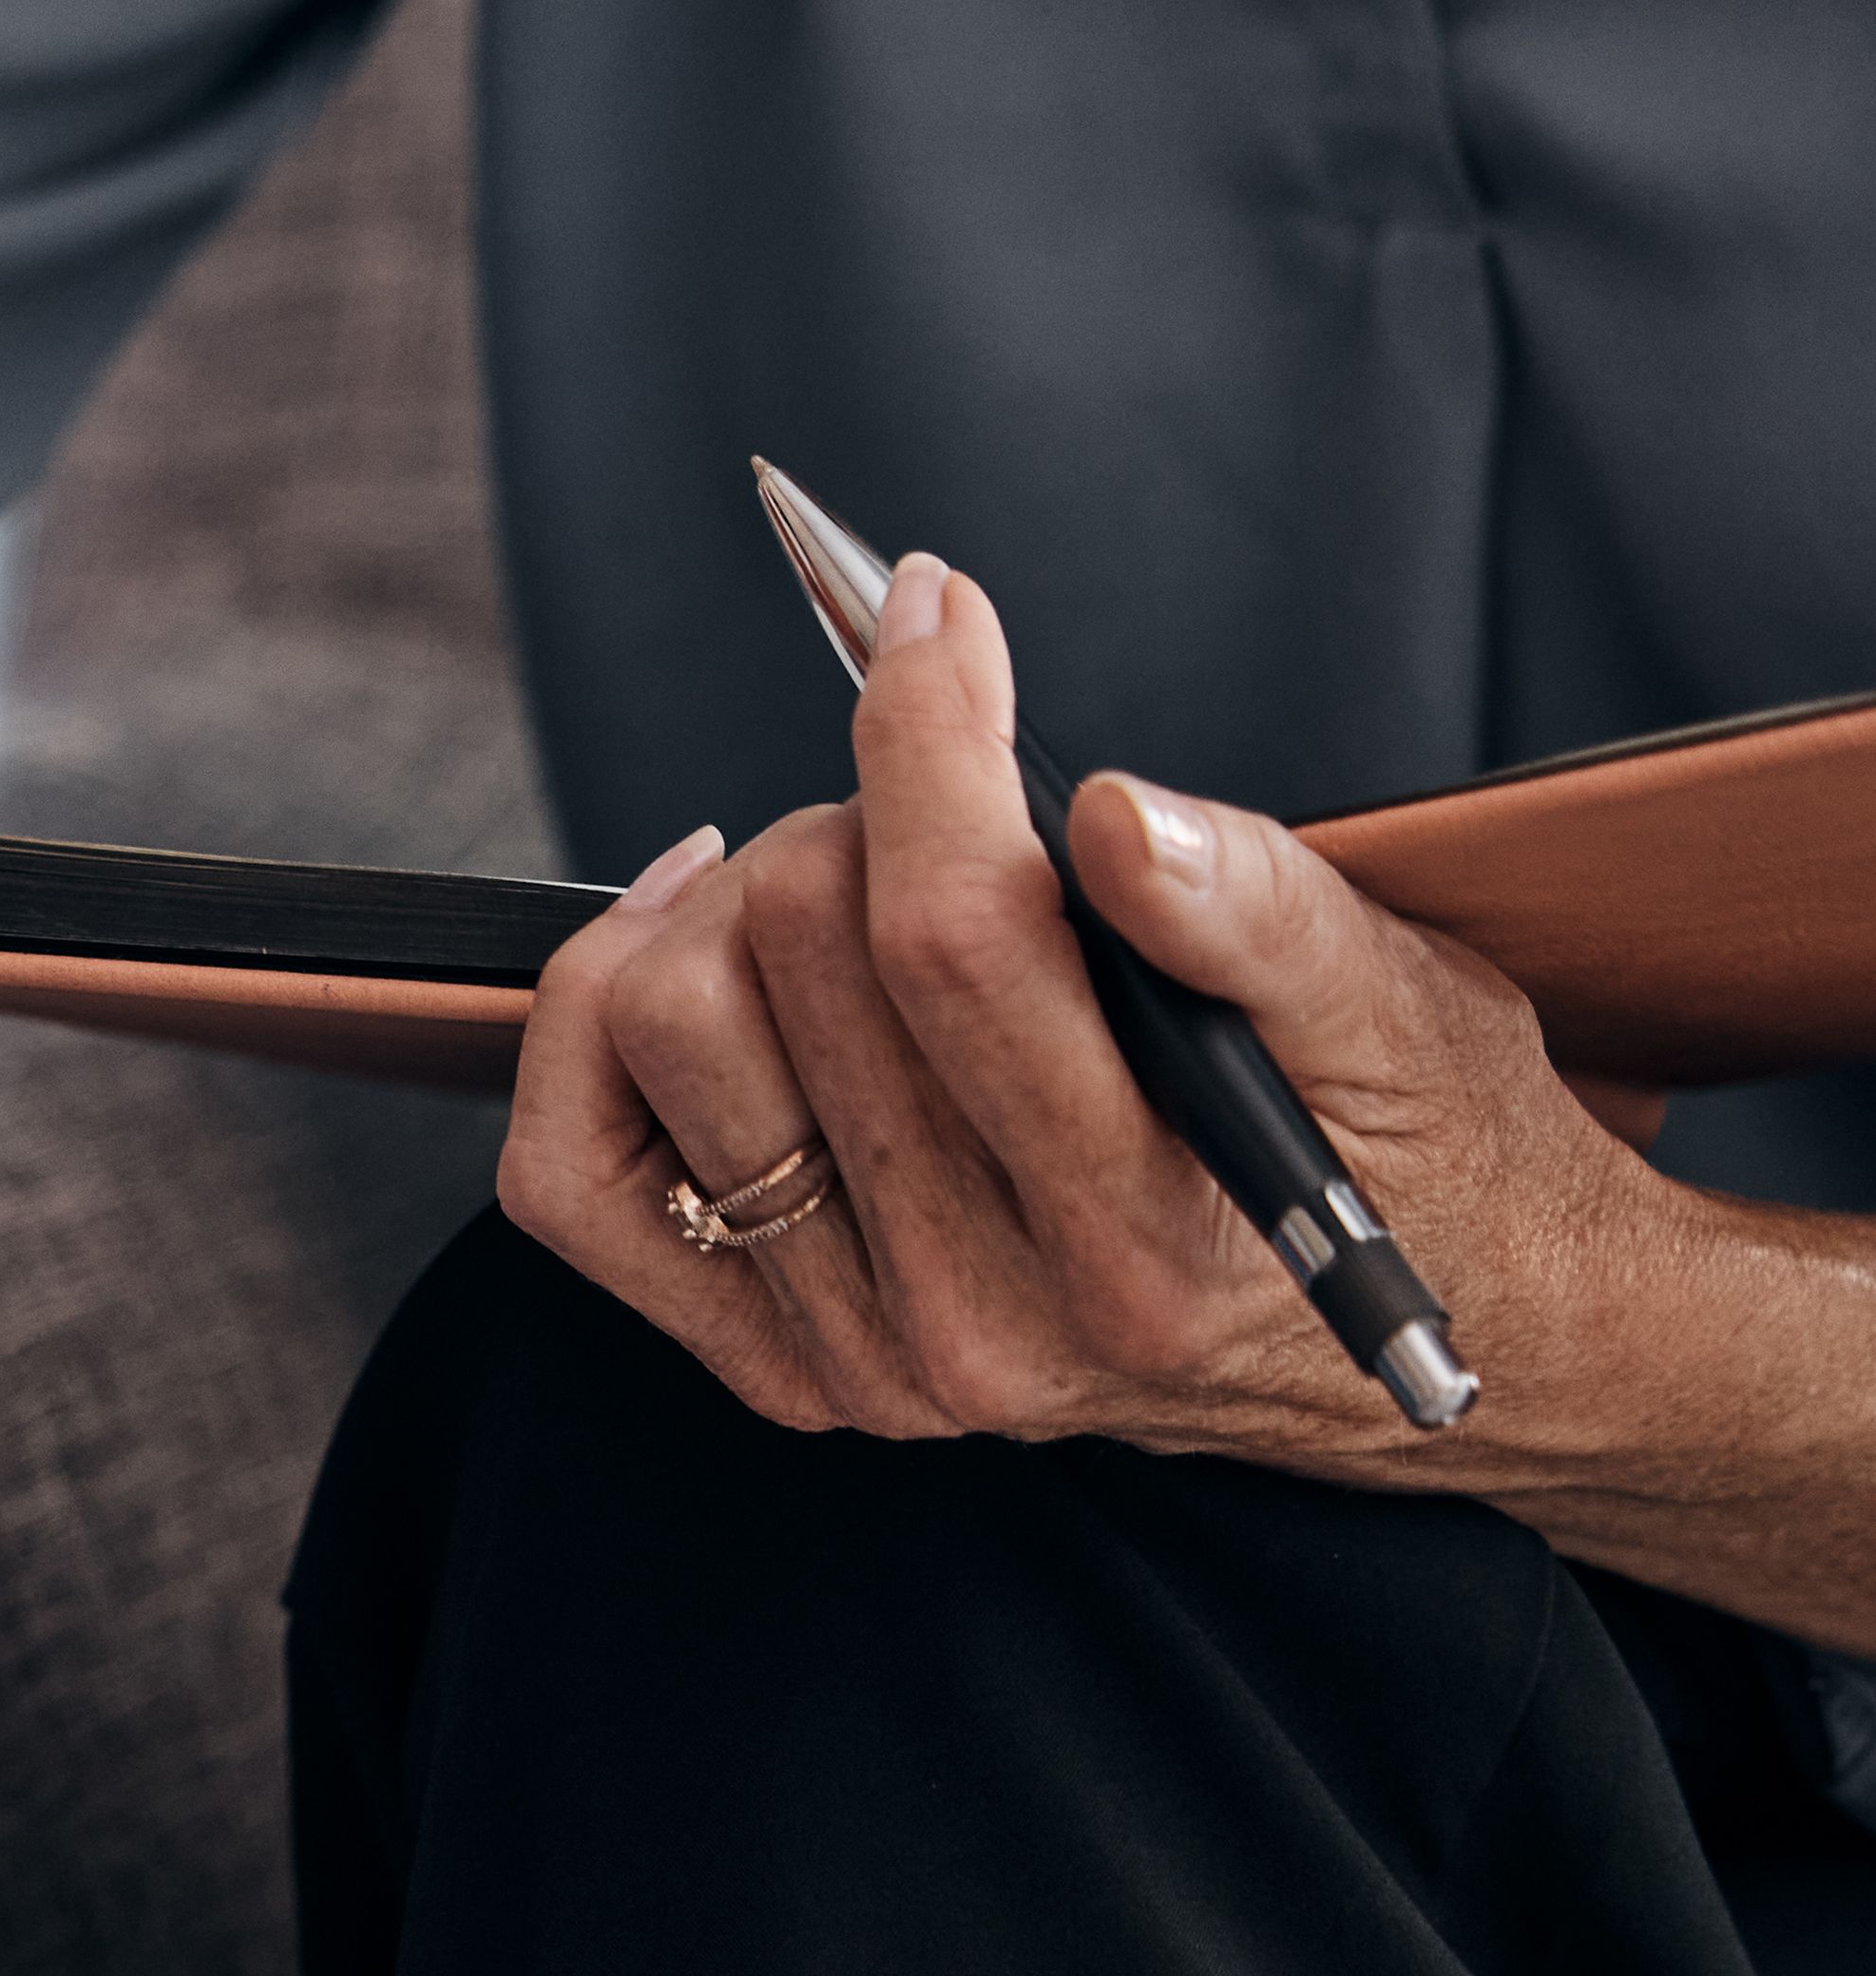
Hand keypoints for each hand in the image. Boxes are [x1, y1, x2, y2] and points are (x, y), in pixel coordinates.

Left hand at [498, 553, 1681, 1480]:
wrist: (1405, 1329)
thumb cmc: (1405, 1137)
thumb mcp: (1402, 1006)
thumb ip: (1261, 913)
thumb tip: (1116, 819)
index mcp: (1148, 1240)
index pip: (957, 935)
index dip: (925, 733)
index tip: (935, 613)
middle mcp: (987, 1325)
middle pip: (793, 957)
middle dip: (859, 813)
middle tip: (943, 802)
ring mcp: (864, 1360)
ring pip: (664, 1032)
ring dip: (739, 899)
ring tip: (859, 883)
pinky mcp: (775, 1362)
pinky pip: (570, 1172)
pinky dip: (601, 1021)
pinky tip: (700, 945)